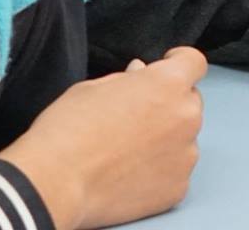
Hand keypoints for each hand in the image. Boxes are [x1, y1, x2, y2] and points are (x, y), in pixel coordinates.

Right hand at [0, 47, 208, 229]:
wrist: (55, 182)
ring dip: (165, 139)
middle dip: (169, 104)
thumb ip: (128, 79)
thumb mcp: (92, 88)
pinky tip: (129, 174)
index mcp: (168, 84)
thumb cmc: (67, 130)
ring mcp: (186, 155)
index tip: (167, 68)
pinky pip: (175, 171)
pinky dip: (159, 170)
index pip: (193, 62)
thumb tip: (141, 73)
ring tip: (127, 151)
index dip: (179, 62)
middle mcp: (186, 117)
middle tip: (135, 118)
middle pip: (189, 102)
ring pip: (183, 138)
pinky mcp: (178, 187)